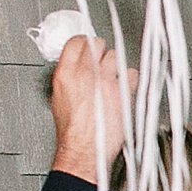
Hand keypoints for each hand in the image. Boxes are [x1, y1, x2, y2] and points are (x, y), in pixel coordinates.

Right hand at [48, 35, 137, 182]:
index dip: (85, 42)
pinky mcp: (122, 90)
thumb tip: (77, 67)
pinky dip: (131, 80)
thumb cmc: (72, 130)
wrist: (85, 148)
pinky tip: (125, 89)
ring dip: (116, 66)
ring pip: (116, 56)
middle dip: (101, 53)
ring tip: (113, 80)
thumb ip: (69, 77)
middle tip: (102, 65)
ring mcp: (105, 80)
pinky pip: (132, 73)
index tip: (89, 45)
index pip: (77, 41)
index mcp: (65, 74)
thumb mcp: (59, 98)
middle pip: (98, 44)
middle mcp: (85, 73)